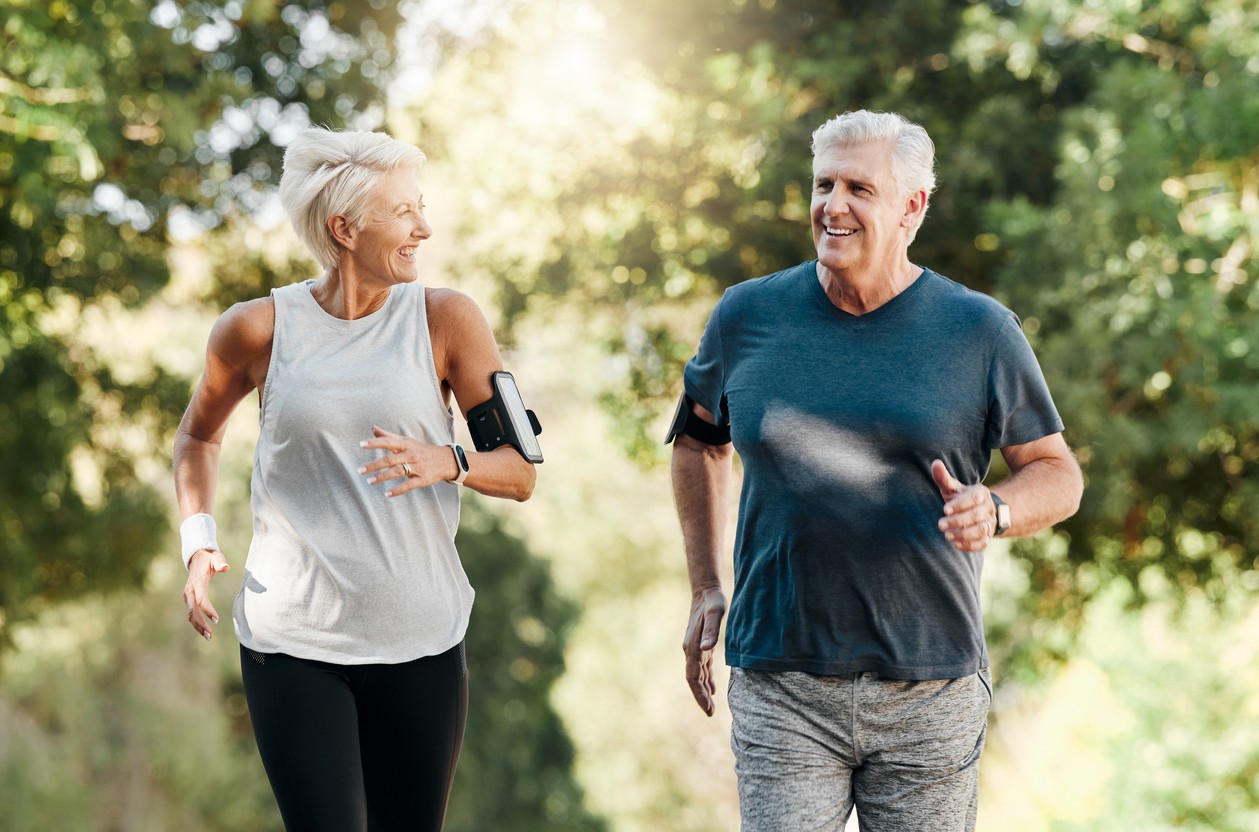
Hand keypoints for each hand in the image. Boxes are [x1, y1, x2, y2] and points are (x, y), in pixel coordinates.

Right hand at [183, 549, 229, 640]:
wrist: (197, 557)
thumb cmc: (210, 558)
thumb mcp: (216, 557)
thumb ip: (220, 562)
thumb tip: (225, 567)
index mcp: (197, 582)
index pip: (201, 599)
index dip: (207, 610)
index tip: (217, 619)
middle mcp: (189, 591)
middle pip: (192, 610)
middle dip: (200, 623)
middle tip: (210, 635)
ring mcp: (187, 595)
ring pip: (190, 614)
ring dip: (197, 626)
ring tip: (208, 636)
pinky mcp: (189, 599)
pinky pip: (191, 613)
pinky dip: (196, 623)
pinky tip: (204, 630)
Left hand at [358, 426, 456, 495]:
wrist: (446, 460)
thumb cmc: (421, 450)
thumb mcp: (407, 441)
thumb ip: (389, 436)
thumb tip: (373, 429)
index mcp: (406, 444)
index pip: (388, 442)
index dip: (374, 443)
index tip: (361, 445)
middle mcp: (411, 454)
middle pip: (390, 459)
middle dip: (374, 465)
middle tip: (360, 470)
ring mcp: (417, 467)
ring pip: (397, 472)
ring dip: (382, 477)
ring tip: (369, 481)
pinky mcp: (422, 479)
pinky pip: (408, 485)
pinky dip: (397, 490)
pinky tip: (387, 494)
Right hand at [682, 586, 726, 716]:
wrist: (705, 591)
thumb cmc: (712, 601)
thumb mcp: (715, 613)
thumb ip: (711, 630)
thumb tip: (707, 649)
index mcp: (692, 647)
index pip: (692, 677)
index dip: (698, 694)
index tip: (708, 708)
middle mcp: (691, 650)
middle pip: (693, 679)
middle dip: (700, 697)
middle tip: (711, 713)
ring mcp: (695, 648)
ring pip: (697, 675)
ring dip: (703, 690)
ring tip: (711, 707)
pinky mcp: (701, 645)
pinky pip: (702, 667)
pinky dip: (706, 679)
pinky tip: (712, 688)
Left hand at [932, 459, 996, 552]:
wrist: (978, 511)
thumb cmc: (960, 497)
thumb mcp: (953, 487)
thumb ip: (943, 478)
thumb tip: (935, 463)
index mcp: (981, 493)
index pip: (974, 498)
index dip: (960, 505)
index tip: (945, 510)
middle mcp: (988, 508)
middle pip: (977, 516)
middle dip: (958, 522)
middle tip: (940, 525)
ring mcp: (990, 523)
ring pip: (982, 531)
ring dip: (964, 535)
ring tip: (947, 536)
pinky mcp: (987, 537)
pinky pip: (983, 543)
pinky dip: (970, 546)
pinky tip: (956, 544)